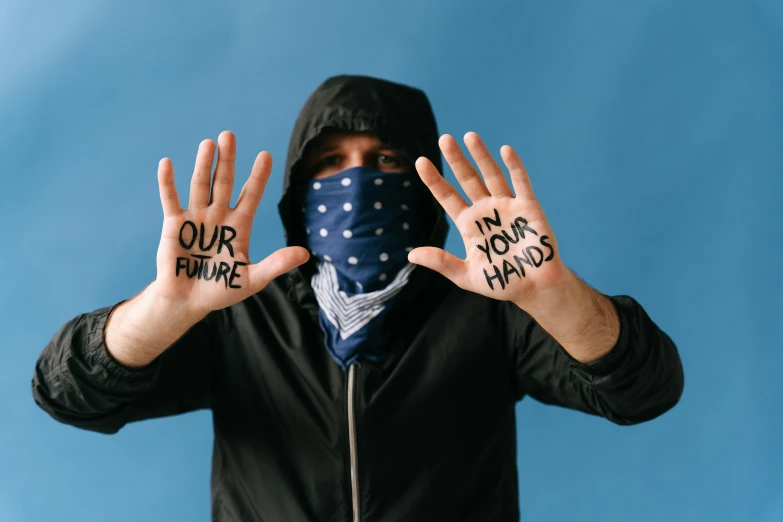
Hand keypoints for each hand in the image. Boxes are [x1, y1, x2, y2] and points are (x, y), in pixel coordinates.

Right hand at [154, 131, 309, 315]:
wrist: (188, 301)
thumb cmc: (221, 290)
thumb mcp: (252, 279)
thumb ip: (276, 264)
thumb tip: (305, 254)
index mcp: (239, 226)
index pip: (251, 195)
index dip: (258, 176)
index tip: (266, 155)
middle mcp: (219, 216)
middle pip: (225, 182)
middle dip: (227, 160)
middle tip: (229, 135)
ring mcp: (196, 218)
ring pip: (201, 185)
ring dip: (203, 164)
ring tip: (208, 143)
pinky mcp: (174, 225)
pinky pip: (170, 199)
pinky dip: (167, 182)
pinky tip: (167, 163)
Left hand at [408, 132, 570, 310]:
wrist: (536, 288)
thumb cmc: (502, 282)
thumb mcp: (466, 275)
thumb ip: (441, 262)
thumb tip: (410, 256)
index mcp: (469, 224)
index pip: (447, 197)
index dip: (434, 179)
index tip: (420, 161)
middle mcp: (486, 210)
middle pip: (467, 179)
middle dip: (456, 160)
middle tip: (444, 139)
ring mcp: (507, 206)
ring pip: (491, 175)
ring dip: (481, 156)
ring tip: (469, 135)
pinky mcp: (529, 208)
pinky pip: (520, 182)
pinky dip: (514, 166)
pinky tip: (505, 150)